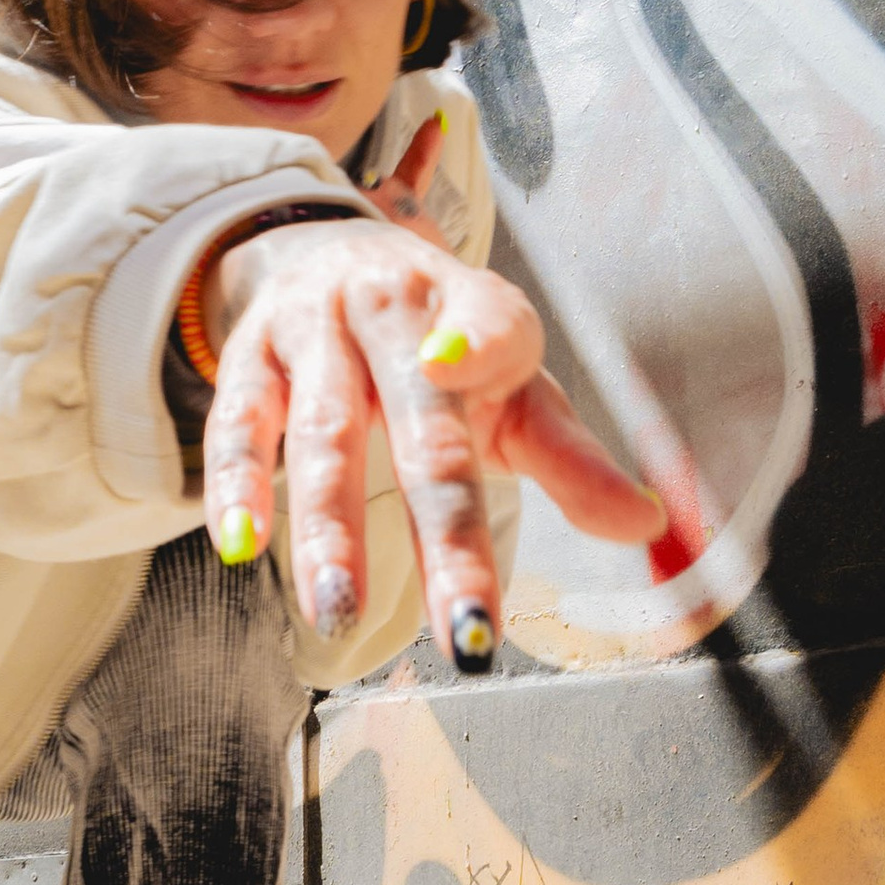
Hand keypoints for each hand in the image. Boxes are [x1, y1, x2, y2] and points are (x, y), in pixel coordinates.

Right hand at [200, 164, 664, 666]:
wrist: (323, 252)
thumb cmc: (437, 343)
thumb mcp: (511, 388)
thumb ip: (571, 459)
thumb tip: (647, 523)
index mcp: (474, 310)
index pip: (492, 326)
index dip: (482, 343)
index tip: (467, 364)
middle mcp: (392, 310)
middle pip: (421, 422)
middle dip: (445, 532)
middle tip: (467, 632)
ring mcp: (315, 333)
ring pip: (322, 432)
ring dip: (330, 528)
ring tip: (340, 613)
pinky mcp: (250, 359)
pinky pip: (239, 425)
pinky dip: (237, 484)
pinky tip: (243, 547)